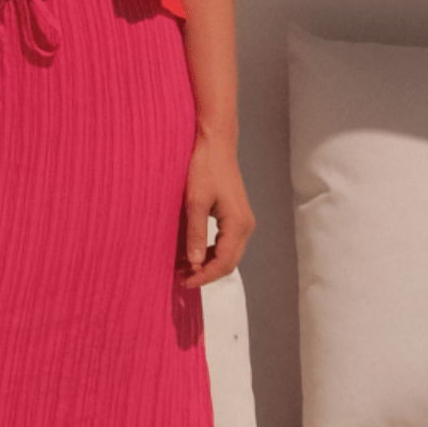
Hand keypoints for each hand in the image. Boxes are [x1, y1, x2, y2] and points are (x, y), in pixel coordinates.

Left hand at [179, 131, 253, 288]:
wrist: (216, 145)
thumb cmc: (205, 168)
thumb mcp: (195, 202)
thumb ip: (195, 233)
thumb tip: (194, 262)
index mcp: (238, 224)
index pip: (224, 262)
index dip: (204, 276)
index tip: (185, 281)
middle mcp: (245, 226)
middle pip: (229, 262)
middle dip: (206, 274)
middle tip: (182, 277)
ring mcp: (243, 221)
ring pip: (228, 255)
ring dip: (208, 264)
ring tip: (184, 267)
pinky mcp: (236, 217)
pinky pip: (226, 243)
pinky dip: (211, 252)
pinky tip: (193, 253)